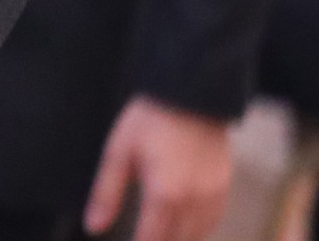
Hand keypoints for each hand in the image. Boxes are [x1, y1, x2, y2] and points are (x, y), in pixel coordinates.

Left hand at [83, 96, 232, 240]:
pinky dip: (195, 230)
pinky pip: (211, 223)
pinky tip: (181, 226)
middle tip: (140, 235)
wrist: (192, 93)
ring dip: (176, 238)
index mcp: (165, 195)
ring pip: (196, 237)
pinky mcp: (224, 189)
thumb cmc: (150, 120)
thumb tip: (93, 227)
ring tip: (157, 231)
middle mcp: (193, 202)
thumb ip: (106, 194)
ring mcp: (213, 197)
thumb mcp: (119, 152)